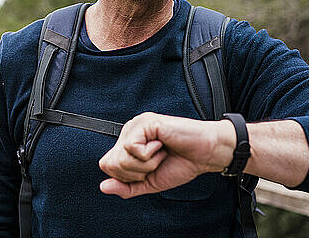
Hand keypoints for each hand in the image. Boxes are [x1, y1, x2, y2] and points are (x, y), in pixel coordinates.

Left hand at [99, 112, 232, 198]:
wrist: (205, 155)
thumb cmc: (181, 164)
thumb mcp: (150, 183)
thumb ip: (126, 187)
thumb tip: (103, 187)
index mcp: (128, 143)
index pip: (107, 165)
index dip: (127, 176)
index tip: (148, 170)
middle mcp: (129, 132)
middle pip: (110, 163)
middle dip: (135, 172)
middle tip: (155, 162)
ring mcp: (136, 125)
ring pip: (120, 157)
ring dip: (145, 164)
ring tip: (160, 153)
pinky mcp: (145, 122)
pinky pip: (133, 148)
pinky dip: (150, 155)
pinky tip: (162, 146)